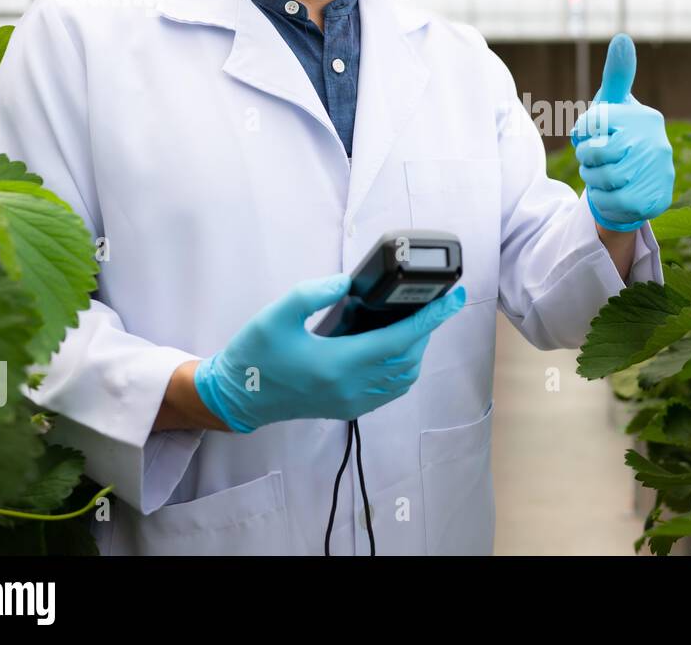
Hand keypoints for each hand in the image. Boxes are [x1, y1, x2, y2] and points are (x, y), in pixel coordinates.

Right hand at [194, 274, 466, 432]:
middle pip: (409, 358)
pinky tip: (394, 347)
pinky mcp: (348, 407)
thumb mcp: (277, 314)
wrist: (236, 397)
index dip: (432, 318)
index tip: (454, 298)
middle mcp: (351, 387)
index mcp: (338, 364)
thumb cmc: (254, 355)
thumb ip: (314, 292)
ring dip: (416, 348)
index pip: (400, 339)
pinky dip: (403, 367)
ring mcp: (351, 401)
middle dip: (426, 329)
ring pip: (404, 377)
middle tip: (432, 302)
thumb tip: (350, 283)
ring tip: (413, 321)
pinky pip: (391, 389)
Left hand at [570, 33, 674, 231]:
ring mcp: (659, 173)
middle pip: (596, 152)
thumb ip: (616, 74)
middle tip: (593, 158)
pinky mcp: (655, 200)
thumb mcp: (613, 105)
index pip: (593, 122)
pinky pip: (612, 200)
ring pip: (602, 178)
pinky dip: (603, 198)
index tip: (587, 134)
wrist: (635, 182)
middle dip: (586, 157)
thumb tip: (623, 37)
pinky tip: (611, 191)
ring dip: (593, 178)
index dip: (581, 132)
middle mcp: (657, 143)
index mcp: (645, 118)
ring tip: (601, 173)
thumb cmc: (618, 135)